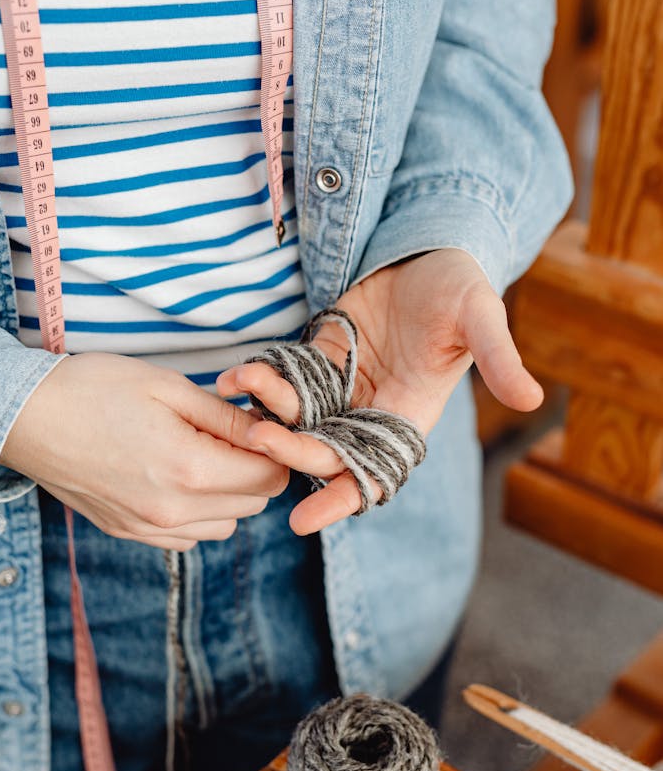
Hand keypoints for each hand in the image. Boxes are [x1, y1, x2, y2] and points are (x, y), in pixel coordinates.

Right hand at [0, 352, 288, 549]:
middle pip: (255, 505)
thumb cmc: (93, 389)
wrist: (23, 418)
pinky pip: (189, 537)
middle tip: (230, 434)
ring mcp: (149, 529)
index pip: (271, 478)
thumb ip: (225, 417)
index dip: (276, 449)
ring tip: (202, 456)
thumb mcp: (168, 387)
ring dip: (229, 495)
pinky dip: (198, 514)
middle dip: (256, 470)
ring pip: (226, 526)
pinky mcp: (130, 533)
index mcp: (190, 469)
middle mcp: (173, 511)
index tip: (259, 425)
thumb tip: (269, 431)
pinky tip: (176, 479)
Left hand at [217, 248, 541, 534]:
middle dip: (291, 450)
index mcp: (407, 417)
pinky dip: (259, 382)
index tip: (302, 522)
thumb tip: (534, 400)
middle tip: (259, 439)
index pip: (371, 472)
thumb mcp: (481, 317)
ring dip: (267, 411)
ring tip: (240, 387)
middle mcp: (368, 412)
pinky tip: (235, 377)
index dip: (340, 499)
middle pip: (322, 451)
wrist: (427, 248)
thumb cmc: (459, 286)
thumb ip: (500, 360)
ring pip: (295, 418)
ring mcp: (338, 388)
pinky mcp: (316, 360)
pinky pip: (282, 382)